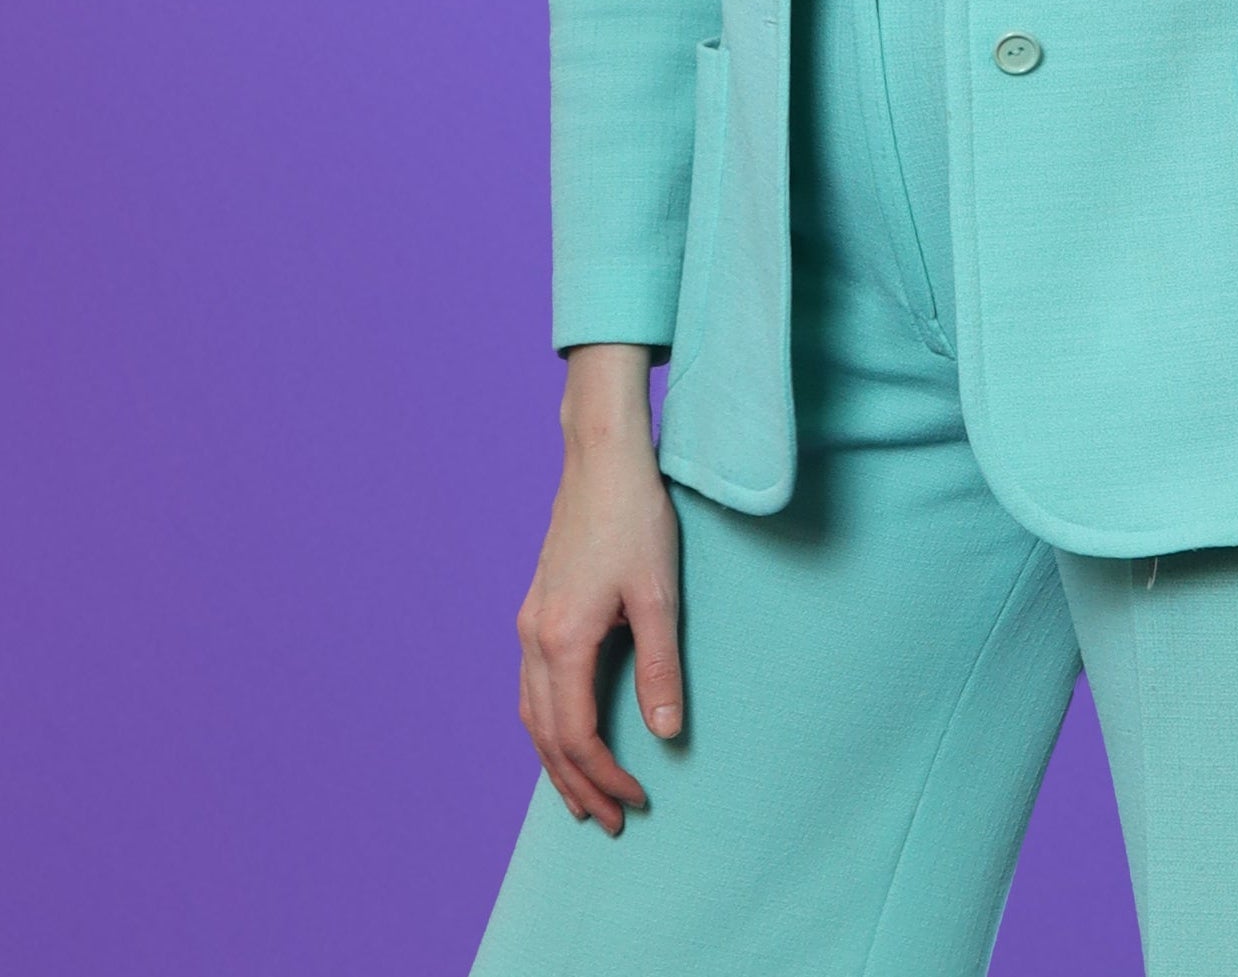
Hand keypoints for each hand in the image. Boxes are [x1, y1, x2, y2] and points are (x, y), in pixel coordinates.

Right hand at [515, 344, 682, 832]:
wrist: (602, 458)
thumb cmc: (635, 518)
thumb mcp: (659, 595)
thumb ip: (660, 668)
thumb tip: (666, 735)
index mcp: (562, 641)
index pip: (577, 736)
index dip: (605, 776)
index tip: (637, 802)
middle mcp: (534, 639)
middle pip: (546, 736)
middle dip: (577, 785)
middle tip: (610, 822)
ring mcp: (529, 623)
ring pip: (532, 715)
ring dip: (556, 761)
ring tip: (583, 796)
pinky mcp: (536, 608)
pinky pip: (531, 687)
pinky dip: (546, 724)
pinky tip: (565, 733)